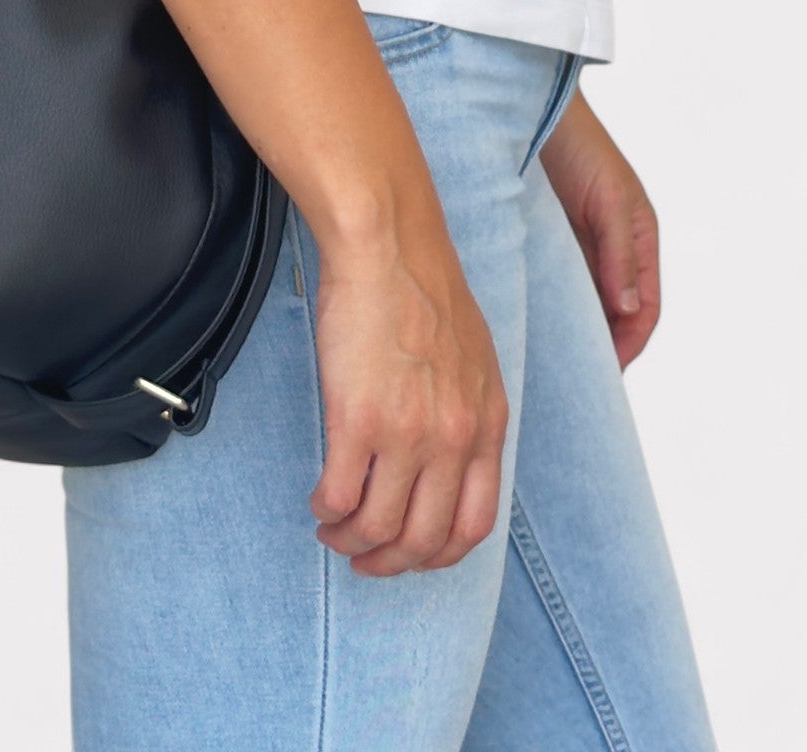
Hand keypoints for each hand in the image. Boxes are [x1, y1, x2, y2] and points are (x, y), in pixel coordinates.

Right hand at [307, 215, 509, 577]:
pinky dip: (327, 509)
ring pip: (380, 527)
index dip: (436, 554)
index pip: (473, 525)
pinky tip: (319, 499)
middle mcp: (454, 439)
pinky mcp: (358, 418)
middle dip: (390, 561)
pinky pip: (340, 495)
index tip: (409, 552)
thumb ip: (469, 413)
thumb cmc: (423, 288)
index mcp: (487, 425)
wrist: (388, 245)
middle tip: (363, 556)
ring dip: (351, 540)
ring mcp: (407, 433)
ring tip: (332, 527)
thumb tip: (451, 456)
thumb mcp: (475, 359)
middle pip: (425, 539)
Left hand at [538, 91, 659, 369]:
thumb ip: (618, 254)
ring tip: (545, 361)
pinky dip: (543, 305)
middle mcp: (609, 249)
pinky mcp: (542, 238)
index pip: (644, 310)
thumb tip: (628, 309)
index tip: (606, 374)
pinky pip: (549, 282)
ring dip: (568, 329)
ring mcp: (576, 245)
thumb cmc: (577, 145)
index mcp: (638, 241)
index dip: (629, 345)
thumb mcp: (607, 198)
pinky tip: (522, 322)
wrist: (526, 108)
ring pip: (578, 302)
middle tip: (572, 382)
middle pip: (611, 314)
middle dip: (597, 348)